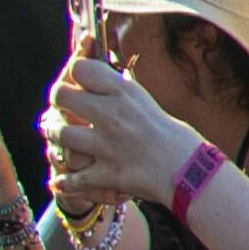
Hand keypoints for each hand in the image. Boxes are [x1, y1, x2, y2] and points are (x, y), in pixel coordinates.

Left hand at [45, 53, 203, 211]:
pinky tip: (61, 180)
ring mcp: (107, 145)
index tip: (77, 80)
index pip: (81, 68)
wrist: (193, 172)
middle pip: (61, 96)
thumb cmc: (176, 137)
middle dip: (58, 101)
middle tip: (62, 107)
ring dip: (55, 135)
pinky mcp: (106, 173)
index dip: (74, 72)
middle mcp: (112, 115)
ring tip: (58, 137)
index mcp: (125, 93)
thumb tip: (97, 80)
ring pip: (59, 133)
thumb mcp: (145, 103)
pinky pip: (72, 177)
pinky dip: (65, 181)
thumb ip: (118, 93)